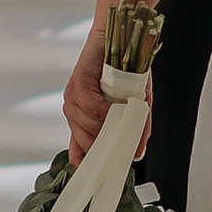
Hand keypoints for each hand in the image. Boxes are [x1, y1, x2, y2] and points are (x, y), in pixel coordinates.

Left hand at [63, 20, 150, 168]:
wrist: (122, 35)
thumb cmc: (126, 69)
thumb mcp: (134, 104)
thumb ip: (135, 127)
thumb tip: (138, 153)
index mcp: (83, 119)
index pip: (78, 151)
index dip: (88, 164)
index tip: (100, 176)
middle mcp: (74, 111)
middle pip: (85, 142)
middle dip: (105, 147)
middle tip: (124, 147)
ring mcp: (73, 99)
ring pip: (88, 126)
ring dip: (108, 128)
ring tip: (125, 121)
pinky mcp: (77, 84)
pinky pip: (90, 108)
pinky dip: (105, 112)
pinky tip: (117, 110)